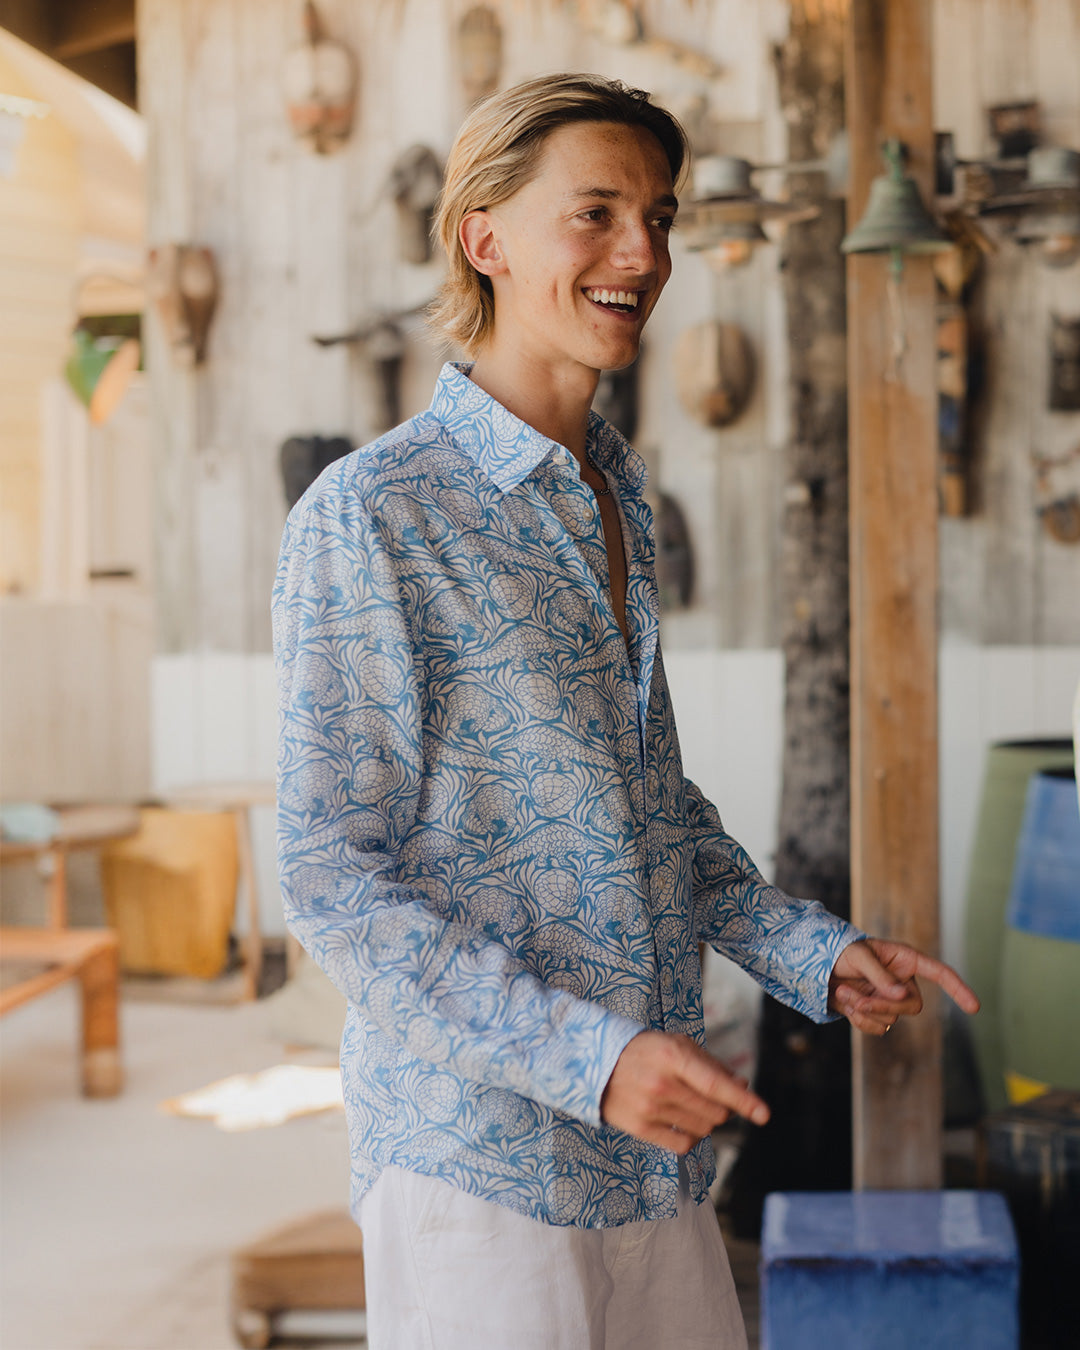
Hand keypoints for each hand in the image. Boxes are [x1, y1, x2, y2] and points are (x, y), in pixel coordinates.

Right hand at [601, 1030, 769, 1153]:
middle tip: (709, 1096)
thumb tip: (743, 1085)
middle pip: (715, 1111)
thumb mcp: (677, 1045)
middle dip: (723, 1106)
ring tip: (687, 1103)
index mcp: (673, 1056)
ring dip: (706, 1120)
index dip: (742, 1099)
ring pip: (703, 1129)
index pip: (715, 1083)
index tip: (764, 1114)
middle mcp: (661, 1084)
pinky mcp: (640, 1129)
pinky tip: (680, 1122)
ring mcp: (650, 1108)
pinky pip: (684, 1145)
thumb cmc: (645, 1051)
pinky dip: (691, 1137)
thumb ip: (711, 1065)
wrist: (594, 1062)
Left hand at [829, 937, 979, 1035]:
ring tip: (842, 992)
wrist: (817, 967)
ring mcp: (890, 1000)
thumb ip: (881, 975)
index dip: (958, 989)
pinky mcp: (876, 1013)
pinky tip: (845, 1004)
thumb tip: (902, 997)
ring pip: (891, 1019)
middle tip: (853, 997)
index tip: (974, 1007)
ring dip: (864, 1010)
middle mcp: (902, 982)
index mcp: (905, 960)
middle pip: (912, 1006)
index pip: (940, 974)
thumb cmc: (840, 952)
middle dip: (882, 1005)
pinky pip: (877, 1028)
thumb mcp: (859, 956)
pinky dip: (859, 1020)